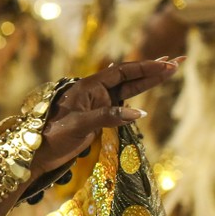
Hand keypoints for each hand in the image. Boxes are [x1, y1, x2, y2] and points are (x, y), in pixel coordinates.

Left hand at [29, 58, 181, 178]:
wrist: (39, 152)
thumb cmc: (52, 136)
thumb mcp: (78, 125)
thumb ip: (107, 117)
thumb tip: (138, 113)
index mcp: (86, 87)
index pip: (121, 72)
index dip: (144, 67)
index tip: (165, 64)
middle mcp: (93, 92)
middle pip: (128, 77)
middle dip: (152, 70)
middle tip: (176, 63)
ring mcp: (97, 104)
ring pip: (127, 89)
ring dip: (148, 80)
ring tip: (169, 71)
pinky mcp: (99, 116)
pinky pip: (122, 103)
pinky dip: (138, 96)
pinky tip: (147, 87)